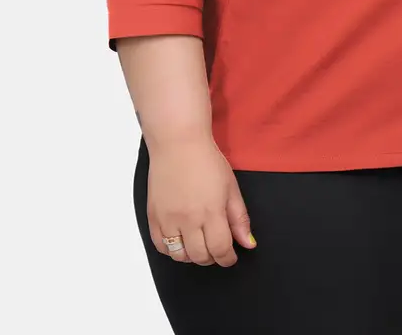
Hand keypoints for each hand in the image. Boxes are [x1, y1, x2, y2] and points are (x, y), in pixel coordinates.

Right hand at [146, 134, 256, 265]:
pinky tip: (181, 240)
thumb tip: (248, 244)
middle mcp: (188, 219)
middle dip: (212, 258)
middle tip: (216, 248)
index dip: (228, 258)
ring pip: (179, 256)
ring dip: (192, 256)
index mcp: (211, 212)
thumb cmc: (207, 161)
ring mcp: (168, 219)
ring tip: (199, 244)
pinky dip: (171, 250)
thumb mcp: (231, 187)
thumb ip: (239, 218)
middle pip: (200, 256)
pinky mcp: (153, 216)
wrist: (178, 143)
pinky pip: (160, 246)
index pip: (220, 250)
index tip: (230, 256)